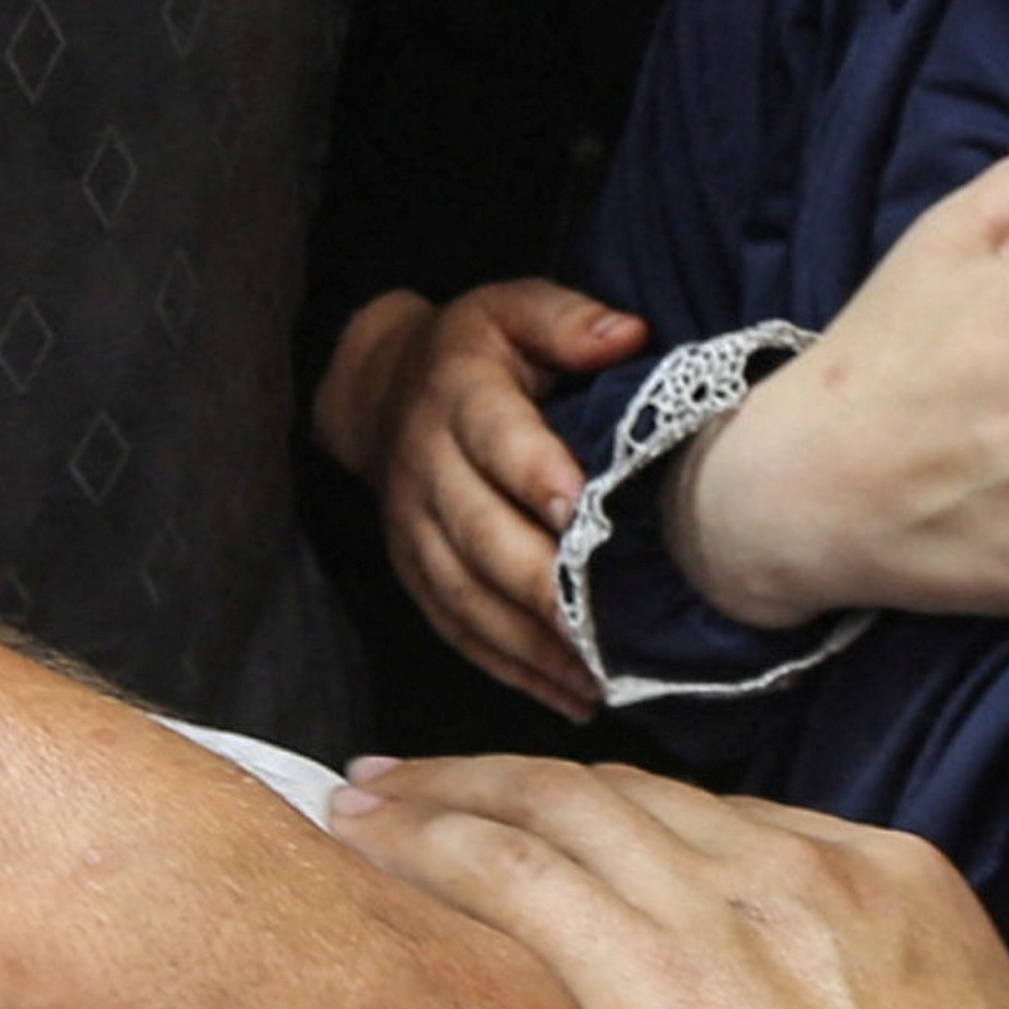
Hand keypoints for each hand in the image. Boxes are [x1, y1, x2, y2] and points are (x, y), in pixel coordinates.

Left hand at [320, 753, 1008, 1008]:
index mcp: (888, 887)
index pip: (708, 826)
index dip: (602, 817)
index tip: (530, 819)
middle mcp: (812, 872)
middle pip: (623, 799)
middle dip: (508, 785)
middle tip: (406, 783)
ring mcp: (743, 917)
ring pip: (556, 812)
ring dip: (447, 798)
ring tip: (362, 802)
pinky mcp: (673, 984)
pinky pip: (518, 875)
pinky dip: (431, 847)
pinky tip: (362, 848)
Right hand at [325, 279, 647, 715]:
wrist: (381, 389)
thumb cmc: (479, 350)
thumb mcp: (515, 309)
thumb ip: (569, 320)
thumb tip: (627, 336)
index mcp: (459, 396)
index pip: (497, 440)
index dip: (536, 477)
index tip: (582, 515)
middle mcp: (427, 467)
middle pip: (480, 534)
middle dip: (539, 586)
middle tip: (601, 628)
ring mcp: (413, 527)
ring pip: (466, 595)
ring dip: (530, 645)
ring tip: (597, 681)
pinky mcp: (413, 570)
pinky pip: (456, 627)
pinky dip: (510, 669)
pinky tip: (569, 699)